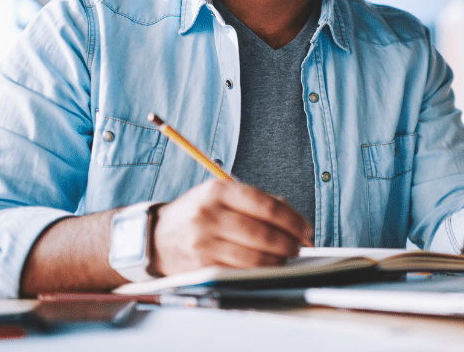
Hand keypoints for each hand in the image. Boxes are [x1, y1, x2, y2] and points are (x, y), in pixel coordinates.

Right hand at [150, 179, 312, 275]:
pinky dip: (260, 273)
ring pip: (255, 257)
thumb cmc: (198, 214)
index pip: (265, 205)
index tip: (305, 228)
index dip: (292, 219)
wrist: (157, 237)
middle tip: (299, 247)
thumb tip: (295, 222)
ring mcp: (204, 243)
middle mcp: (209, 215)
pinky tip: (267, 268)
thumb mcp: (221, 196)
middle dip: (289, 243)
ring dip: (278, 261)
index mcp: (218, 191)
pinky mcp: (202, 267)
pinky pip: (241, 273)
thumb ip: (257, 203)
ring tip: (285, 258)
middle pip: (263, 234)